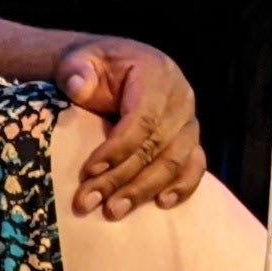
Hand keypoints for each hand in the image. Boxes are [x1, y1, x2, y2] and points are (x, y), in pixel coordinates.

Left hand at [55, 36, 202, 215]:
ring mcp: (189, 121)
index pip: (142, 118)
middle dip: (122, 178)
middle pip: (157, 146)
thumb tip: (77, 86)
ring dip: (145, 190)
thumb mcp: (81, 59)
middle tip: (90, 201)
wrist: (116, 67)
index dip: (116, 148)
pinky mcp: (191, 140)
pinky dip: (182, 186)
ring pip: (176, 161)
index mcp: (157, 74)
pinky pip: (195, 166)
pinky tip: (162, 204)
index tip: (88, 171)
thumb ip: (76, 70)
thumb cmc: (97, 67)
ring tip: (114, 210)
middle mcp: (181, 98)